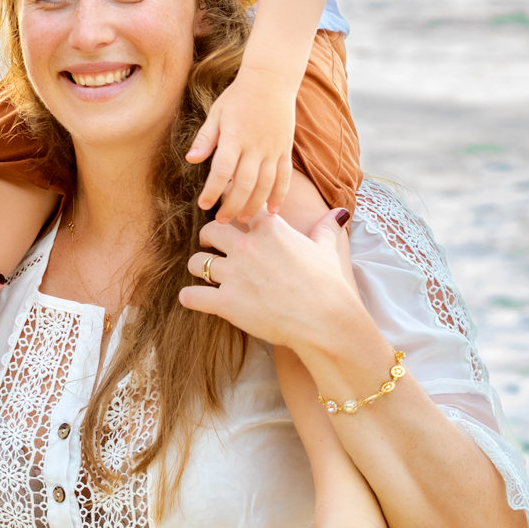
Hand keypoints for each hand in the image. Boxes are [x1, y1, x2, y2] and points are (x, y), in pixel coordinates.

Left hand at [177, 208, 364, 358]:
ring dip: (198, 267)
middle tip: (211, 245)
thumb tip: (339, 213)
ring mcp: (233, 274)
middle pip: (210, 230)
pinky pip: (191, 296)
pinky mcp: (225, 302)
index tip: (232, 216)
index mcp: (270, 229)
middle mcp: (246, 247)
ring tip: (204, 274)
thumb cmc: (328, 285)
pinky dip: (189, 298)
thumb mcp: (326, 250)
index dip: (235, 211)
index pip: (242, 208)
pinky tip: (195, 299)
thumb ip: (325, 229)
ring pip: (196, 261)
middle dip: (208, 237)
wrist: (325, 319)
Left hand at [187, 68, 298, 220]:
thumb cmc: (238, 97)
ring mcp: (273, 150)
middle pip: (244, 184)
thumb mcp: (216, 113)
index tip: (204, 205)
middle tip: (221, 221)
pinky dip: (279, 196)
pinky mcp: (285, 150)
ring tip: (242, 219)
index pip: (221, 171)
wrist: (271, 81)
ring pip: (265, 185)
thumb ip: (205, 138)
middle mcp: (255, 146)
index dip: (212, 191)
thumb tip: (191, 159)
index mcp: (234, 137)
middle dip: (231, 205)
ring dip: (254, 205)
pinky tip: (272, 211)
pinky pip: (284, 178)